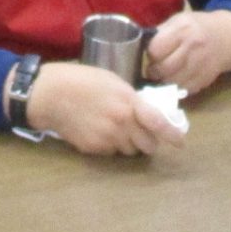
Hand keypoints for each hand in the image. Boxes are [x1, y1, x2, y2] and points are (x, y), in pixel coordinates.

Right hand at [23, 62, 185, 156]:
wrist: (50, 95)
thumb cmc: (80, 79)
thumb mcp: (111, 80)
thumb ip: (130, 97)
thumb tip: (143, 112)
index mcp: (128, 101)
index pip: (158, 122)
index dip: (172, 134)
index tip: (181, 142)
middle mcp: (121, 123)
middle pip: (148, 144)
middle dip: (148, 141)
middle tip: (142, 133)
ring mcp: (107, 138)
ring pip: (130, 151)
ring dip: (130, 144)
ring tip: (116, 129)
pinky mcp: (94, 149)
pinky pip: (111, 152)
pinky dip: (111, 145)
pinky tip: (99, 131)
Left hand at [146, 10, 230, 95]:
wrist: (227, 38)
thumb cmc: (197, 26)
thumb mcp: (179, 20)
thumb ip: (161, 32)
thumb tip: (141, 46)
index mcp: (182, 30)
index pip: (156, 49)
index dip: (150, 53)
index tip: (152, 54)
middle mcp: (192, 48)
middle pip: (163, 68)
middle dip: (154, 71)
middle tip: (153, 69)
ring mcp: (200, 66)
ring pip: (172, 83)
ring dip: (163, 82)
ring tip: (162, 76)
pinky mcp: (205, 80)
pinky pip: (184, 90)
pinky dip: (176, 88)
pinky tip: (175, 80)